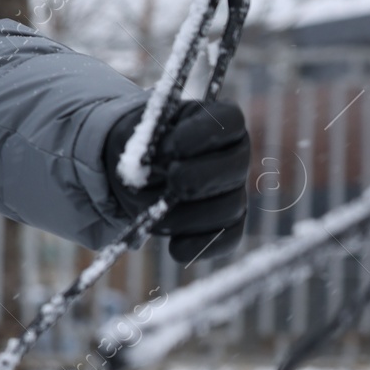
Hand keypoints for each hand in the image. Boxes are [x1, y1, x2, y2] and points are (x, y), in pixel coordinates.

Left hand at [103, 98, 250, 263]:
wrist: (134, 170)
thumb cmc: (140, 146)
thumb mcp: (137, 136)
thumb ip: (146, 147)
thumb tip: (152, 168)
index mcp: (216, 122)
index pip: (228, 121)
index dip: (203, 133)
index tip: (171, 146)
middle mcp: (233, 155)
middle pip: (235, 167)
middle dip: (201, 176)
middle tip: (173, 180)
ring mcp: (233, 191)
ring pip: (228, 206)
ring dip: (191, 213)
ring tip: (158, 214)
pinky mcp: (227, 223)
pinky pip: (226, 238)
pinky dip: (201, 245)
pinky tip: (176, 249)